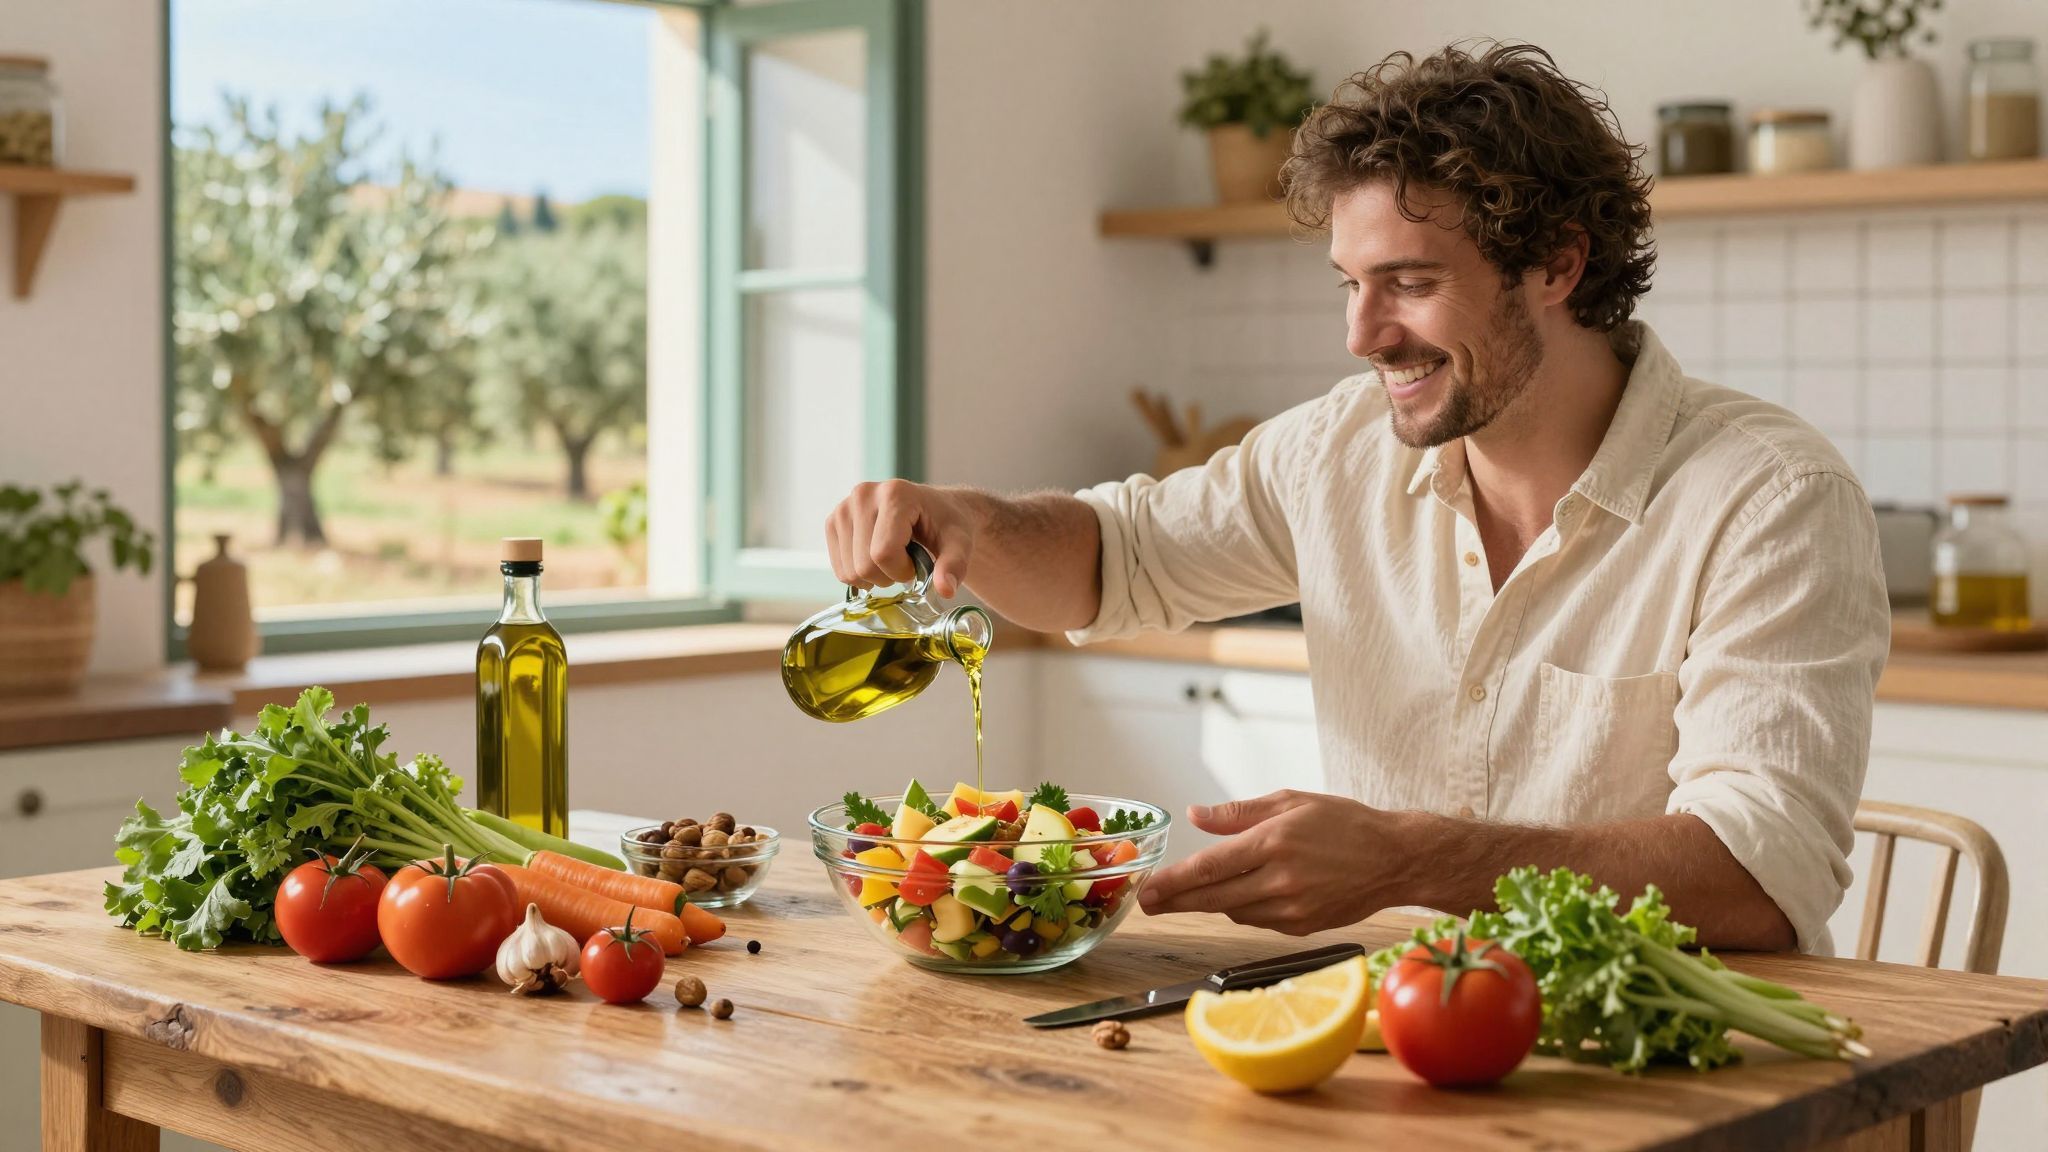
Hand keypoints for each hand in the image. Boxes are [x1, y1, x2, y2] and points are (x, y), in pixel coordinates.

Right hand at [824, 480, 981, 596]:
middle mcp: (864, 494)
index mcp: (895, 494)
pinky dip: (859, 574)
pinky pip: (839, 568)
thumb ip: (954, 565)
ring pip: (849, 571)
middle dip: (889, 576)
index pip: (883, 553)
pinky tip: (875, 558)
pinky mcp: (833, 521)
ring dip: (874, 577)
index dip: (902, 571)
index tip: (918, 564)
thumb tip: (946, 589)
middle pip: (863, 565)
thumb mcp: (960, 543)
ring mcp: (844, 507)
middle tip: (906, 562)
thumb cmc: (946, 525)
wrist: (933, 510)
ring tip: (892, 558)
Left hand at [1138, 790, 1408, 935]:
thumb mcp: (1291, 802)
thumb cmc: (1345, 824)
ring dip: (1211, 903)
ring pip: (1234, 911)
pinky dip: (1243, 908)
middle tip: (1148, 903)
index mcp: (1274, 842)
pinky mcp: (1302, 926)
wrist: (1395, 859)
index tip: (1148, 889)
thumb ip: (1239, 813)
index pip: (1211, 867)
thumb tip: (1196, 814)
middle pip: (1214, 899)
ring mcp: (1293, 908)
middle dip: (1175, 902)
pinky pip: (1258, 920)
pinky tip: (1241, 895)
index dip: (1174, 881)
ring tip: (1193, 892)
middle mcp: (1281, 879)